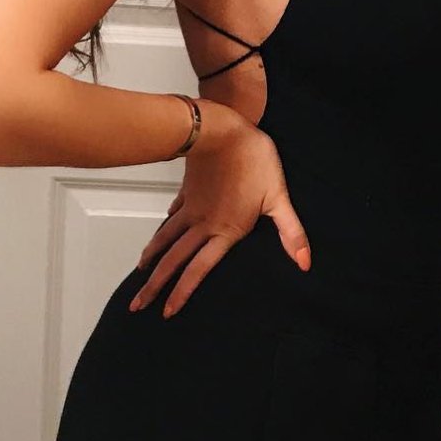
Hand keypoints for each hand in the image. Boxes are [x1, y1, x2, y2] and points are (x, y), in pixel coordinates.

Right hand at [129, 102, 310, 317]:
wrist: (223, 129)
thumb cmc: (253, 160)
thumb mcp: (278, 197)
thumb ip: (290, 232)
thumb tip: (304, 262)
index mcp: (224, 231)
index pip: (198, 269)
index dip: (182, 292)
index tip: (167, 311)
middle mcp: (202, 224)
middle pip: (174, 260)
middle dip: (155, 285)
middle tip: (136, 304)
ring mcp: (191, 207)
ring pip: (166, 238)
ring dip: (152, 258)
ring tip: (139, 273)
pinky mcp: (188, 190)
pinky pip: (173, 214)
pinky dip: (165, 226)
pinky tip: (162, 230)